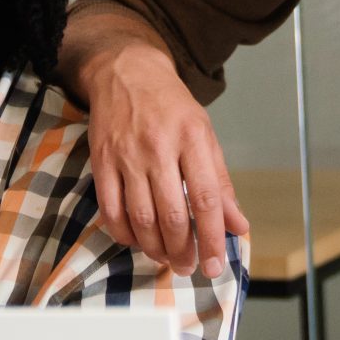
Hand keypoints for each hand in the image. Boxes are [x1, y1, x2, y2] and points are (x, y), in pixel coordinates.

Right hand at [85, 43, 247, 277]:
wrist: (126, 72)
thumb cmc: (171, 106)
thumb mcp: (205, 135)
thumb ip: (221, 183)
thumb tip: (238, 225)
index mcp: (193, 138)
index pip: (206, 199)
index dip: (213, 238)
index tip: (216, 265)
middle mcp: (159, 147)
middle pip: (172, 215)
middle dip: (183, 251)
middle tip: (188, 268)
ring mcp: (127, 155)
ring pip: (141, 217)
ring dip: (155, 248)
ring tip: (166, 258)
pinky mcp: (101, 160)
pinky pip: (110, 209)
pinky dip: (124, 233)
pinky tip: (137, 240)